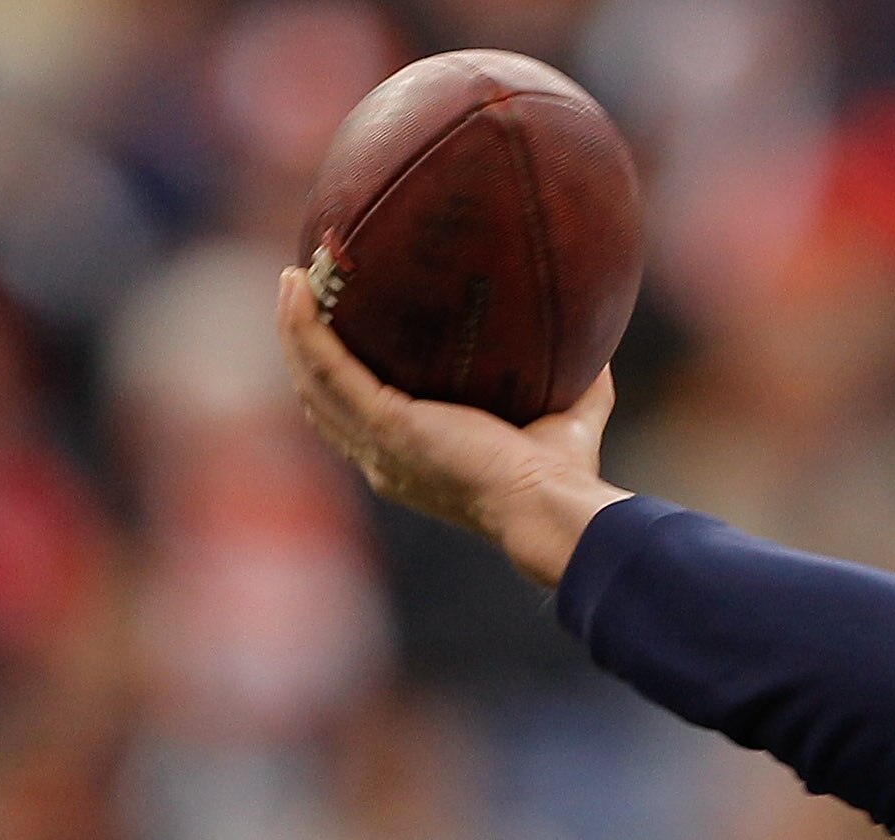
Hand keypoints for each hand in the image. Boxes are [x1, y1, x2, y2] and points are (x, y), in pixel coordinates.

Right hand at [274, 268, 628, 586]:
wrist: (553, 506)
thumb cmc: (564, 479)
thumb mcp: (569, 423)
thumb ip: (581, 387)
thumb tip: (602, 349)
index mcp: (413, 463)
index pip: (361, 419)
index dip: (341, 379)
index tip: (340, 333)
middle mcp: (384, 459)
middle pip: (323, 399)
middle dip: (305, 347)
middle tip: (302, 293)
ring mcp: (378, 445)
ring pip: (313, 380)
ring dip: (294, 327)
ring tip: (292, 278)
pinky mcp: (385, 424)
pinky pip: (327, 367)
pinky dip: (305, 328)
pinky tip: (298, 286)